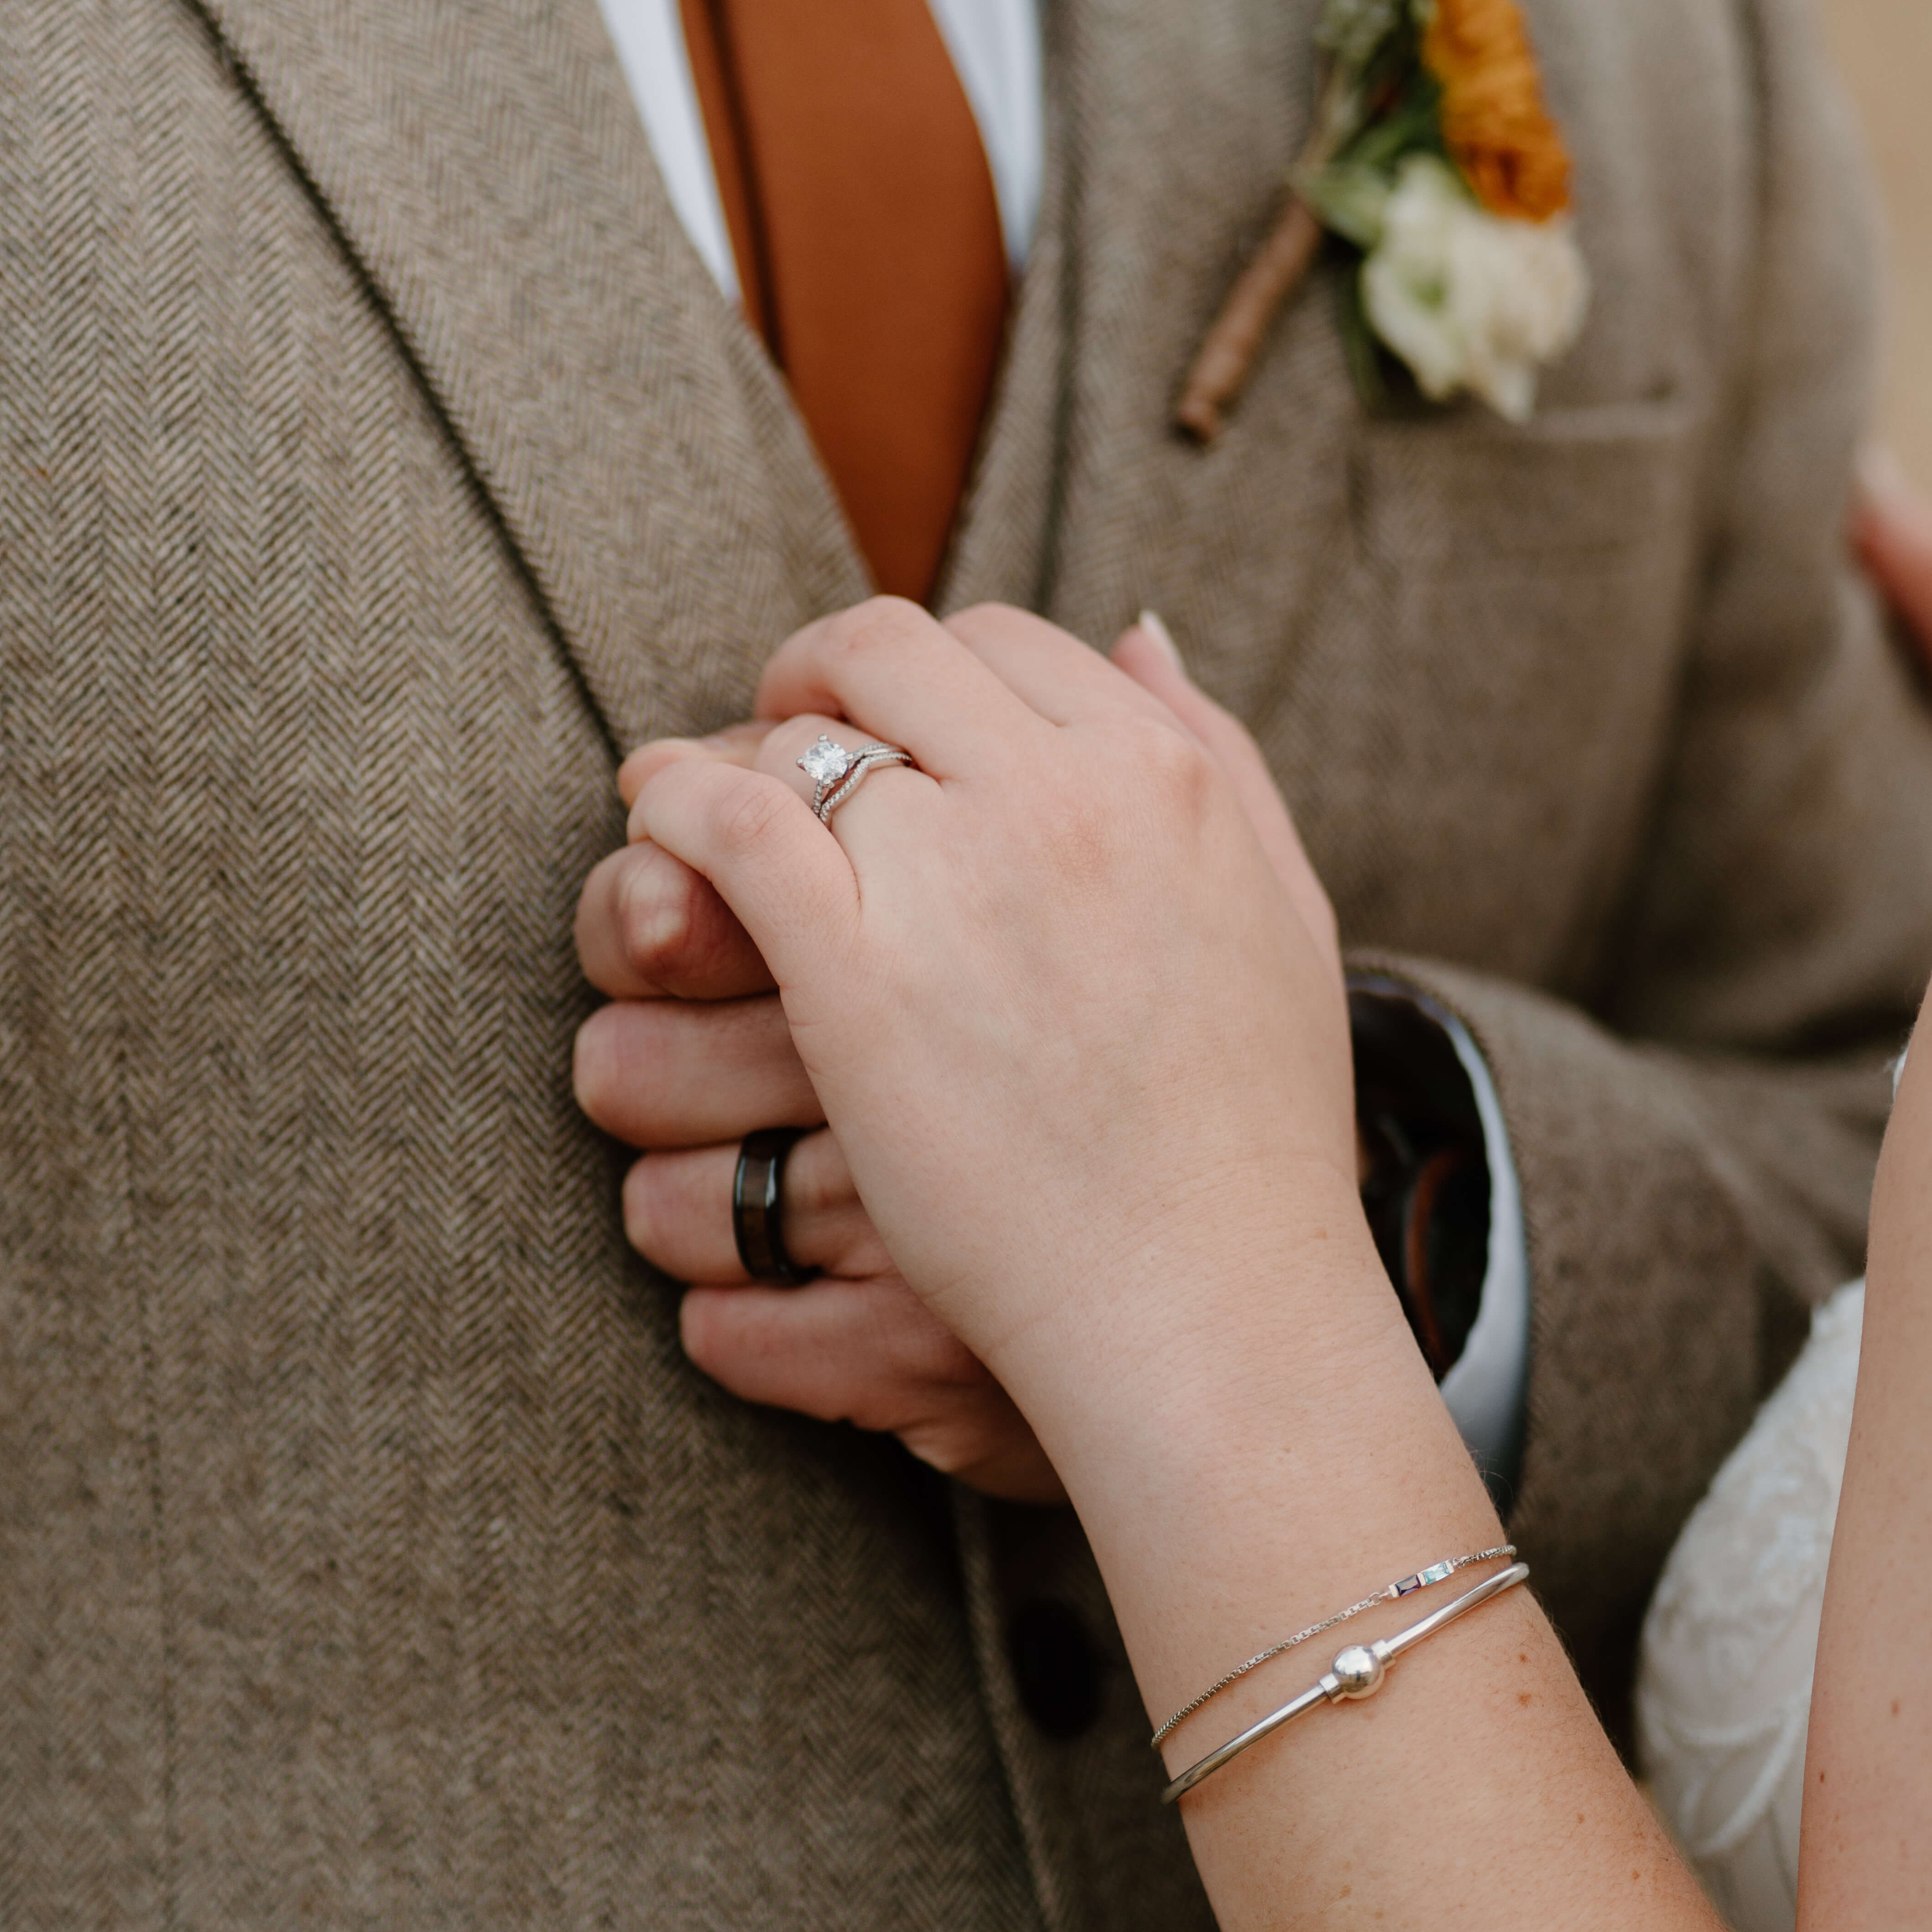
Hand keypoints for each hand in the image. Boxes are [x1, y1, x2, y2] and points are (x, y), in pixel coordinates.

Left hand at [621, 601, 1366, 1514]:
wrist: (1213, 1300)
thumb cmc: (1252, 1137)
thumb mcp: (1279, 909)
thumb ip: (1217, 759)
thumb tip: (1136, 631)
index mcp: (1164, 773)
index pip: (999, 643)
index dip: (917, 672)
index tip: (876, 718)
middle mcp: (1064, 796)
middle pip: (885, 657)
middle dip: (813, 680)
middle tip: (772, 729)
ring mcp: (955, 877)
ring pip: (797, 743)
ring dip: (735, 758)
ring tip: (691, 796)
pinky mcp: (853, 975)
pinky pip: (728, 827)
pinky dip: (672, 805)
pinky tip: (652, 825)